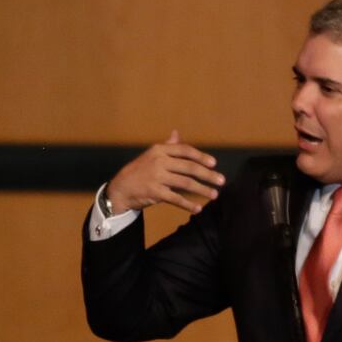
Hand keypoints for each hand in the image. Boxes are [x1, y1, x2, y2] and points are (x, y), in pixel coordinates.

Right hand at [106, 130, 224, 214]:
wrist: (120, 188)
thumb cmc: (139, 171)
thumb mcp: (151, 155)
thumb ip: (167, 146)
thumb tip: (176, 133)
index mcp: (160, 150)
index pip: (185, 150)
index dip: (201, 156)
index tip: (214, 163)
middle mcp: (159, 161)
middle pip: (189, 167)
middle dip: (208, 175)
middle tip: (221, 181)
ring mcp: (157, 177)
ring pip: (185, 183)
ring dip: (202, 190)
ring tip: (214, 195)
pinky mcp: (155, 193)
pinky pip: (176, 199)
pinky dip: (188, 204)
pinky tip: (197, 208)